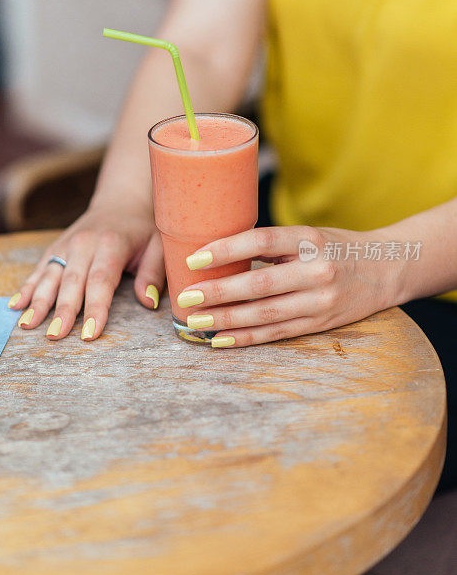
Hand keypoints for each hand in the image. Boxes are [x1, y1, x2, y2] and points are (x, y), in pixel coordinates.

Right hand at [8, 204, 164, 339]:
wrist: (120, 202)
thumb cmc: (142, 229)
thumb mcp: (158, 245)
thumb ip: (153, 273)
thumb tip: (149, 302)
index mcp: (111, 244)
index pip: (101, 281)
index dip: (95, 308)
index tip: (90, 334)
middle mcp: (84, 243)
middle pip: (71, 282)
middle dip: (62, 311)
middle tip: (55, 336)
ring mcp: (66, 245)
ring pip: (50, 277)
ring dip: (38, 302)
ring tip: (27, 325)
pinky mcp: (55, 248)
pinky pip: (39, 270)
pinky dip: (26, 288)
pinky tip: (16, 306)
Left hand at [180, 226, 399, 347]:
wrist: (387, 268)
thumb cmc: (336, 246)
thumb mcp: (309, 234)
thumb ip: (272, 245)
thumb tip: (217, 256)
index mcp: (309, 239)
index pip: (262, 242)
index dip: (226, 249)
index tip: (194, 258)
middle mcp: (317, 270)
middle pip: (259, 284)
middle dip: (218, 292)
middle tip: (186, 296)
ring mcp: (320, 301)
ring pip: (265, 314)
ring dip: (226, 320)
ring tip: (196, 321)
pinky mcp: (321, 324)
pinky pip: (277, 333)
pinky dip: (247, 338)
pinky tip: (221, 340)